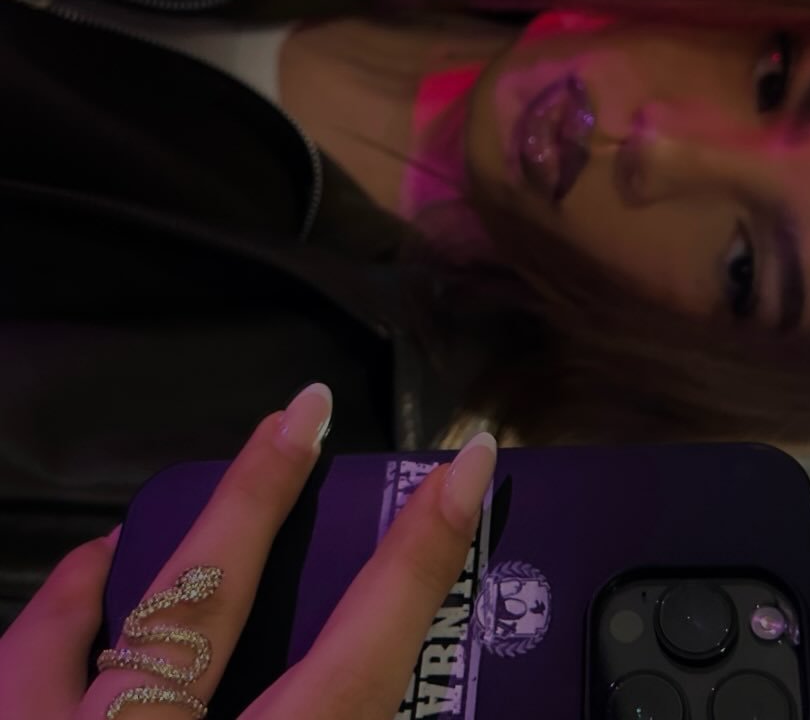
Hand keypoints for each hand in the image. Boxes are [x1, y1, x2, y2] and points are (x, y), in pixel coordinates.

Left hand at [0, 384, 497, 718]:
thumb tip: (405, 699)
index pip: (362, 656)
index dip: (421, 554)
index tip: (468, 465)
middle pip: (212, 597)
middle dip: (259, 496)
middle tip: (300, 414)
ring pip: (84, 630)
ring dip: (123, 567)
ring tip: (142, 528)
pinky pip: (16, 667)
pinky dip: (47, 626)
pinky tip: (62, 611)